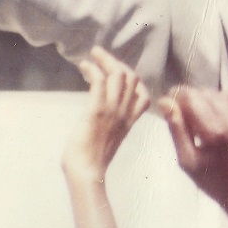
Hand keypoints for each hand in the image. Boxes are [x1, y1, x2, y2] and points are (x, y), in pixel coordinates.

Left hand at [63, 47, 150, 179]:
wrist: (86, 173)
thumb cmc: (90, 162)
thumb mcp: (107, 140)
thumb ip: (108, 126)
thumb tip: (95, 119)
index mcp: (129, 122)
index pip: (143, 95)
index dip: (132, 79)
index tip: (116, 73)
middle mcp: (124, 114)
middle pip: (132, 78)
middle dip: (117, 62)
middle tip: (100, 55)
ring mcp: (112, 111)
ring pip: (119, 75)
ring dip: (105, 60)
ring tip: (93, 55)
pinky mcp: (97, 111)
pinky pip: (100, 81)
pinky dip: (93, 69)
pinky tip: (84, 66)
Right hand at [157, 87, 227, 216]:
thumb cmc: (216, 181)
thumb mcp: (188, 161)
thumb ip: (176, 128)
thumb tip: (164, 101)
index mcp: (215, 133)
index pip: (191, 97)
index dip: (178, 95)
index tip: (172, 99)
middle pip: (207, 93)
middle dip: (195, 100)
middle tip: (191, 117)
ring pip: (224, 96)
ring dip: (213, 104)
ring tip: (211, 124)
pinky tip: (227, 126)